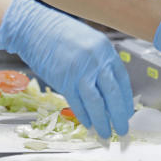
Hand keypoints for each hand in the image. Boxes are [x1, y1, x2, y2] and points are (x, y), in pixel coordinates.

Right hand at [0, 0, 133, 137]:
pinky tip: (87, 124)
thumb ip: (99, 61)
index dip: (126, 101)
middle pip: (112, 95)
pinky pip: (77, 103)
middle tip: (122, 131)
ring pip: (96, 103)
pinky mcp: (63, 79)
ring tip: (105, 134)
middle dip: (119, 116)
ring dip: (102, 122)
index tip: (127, 113)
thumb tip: (108, 87)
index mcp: (105, 50)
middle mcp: (95, 60)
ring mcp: (79, 70)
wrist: (33, 27)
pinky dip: (83, 116)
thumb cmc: (60, 33)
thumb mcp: (88, 41)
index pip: (122, 81)